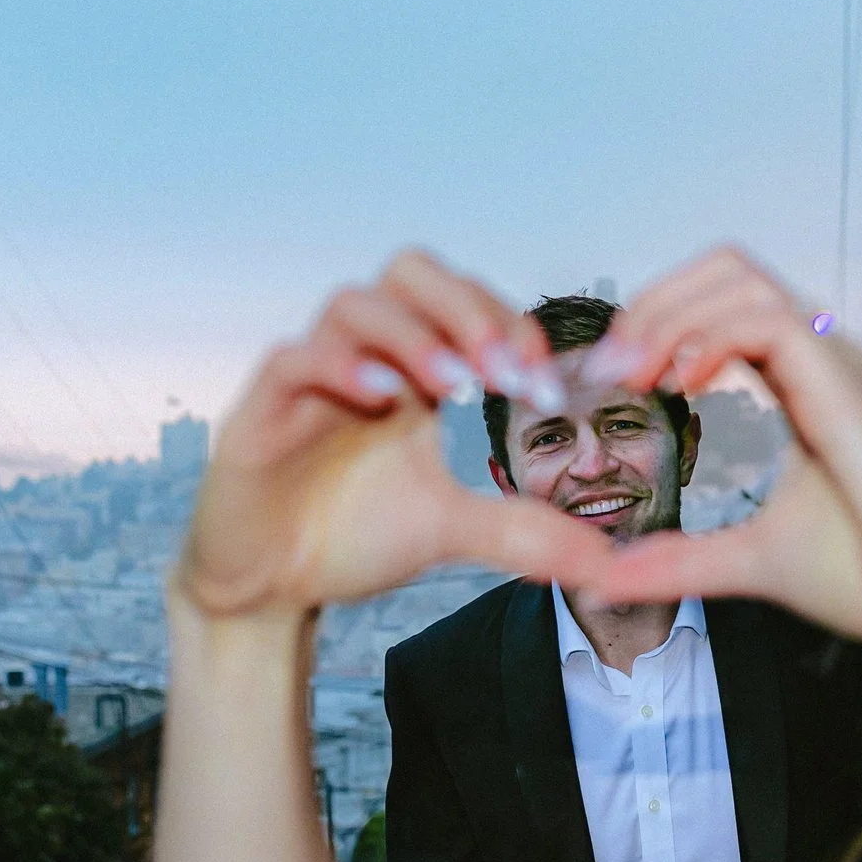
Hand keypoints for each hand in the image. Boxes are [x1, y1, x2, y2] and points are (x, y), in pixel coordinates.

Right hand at [177, 251, 611, 618]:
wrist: (268, 588)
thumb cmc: (350, 537)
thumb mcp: (449, 532)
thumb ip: (521, 532)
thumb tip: (604, 559)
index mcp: (410, 368)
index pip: (462, 302)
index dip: (508, 325)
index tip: (545, 385)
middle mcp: (361, 355)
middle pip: (410, 272)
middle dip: (467, 308)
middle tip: (508, 368)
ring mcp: (307, 377)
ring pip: (353, 303)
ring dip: (412, 334)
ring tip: (456, 386)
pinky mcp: (258, 412)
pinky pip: (292, 358)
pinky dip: (336, 366)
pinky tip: (380, 396)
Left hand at [583, 248, 861, 649]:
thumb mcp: (749, 559)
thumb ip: (678, 561)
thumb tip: (603, 578)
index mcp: (800, 387)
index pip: (718, 306)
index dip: (653, 324)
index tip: (608, 383)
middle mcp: (818, 359)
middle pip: (722, 270)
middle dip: (650, 304)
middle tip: (608, 370)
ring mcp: (834, 362)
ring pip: (737, 276)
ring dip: (667, 313)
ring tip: (634, 374)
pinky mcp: (845, 381)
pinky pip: (768, 319)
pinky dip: (710, 338)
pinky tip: (683, 386)